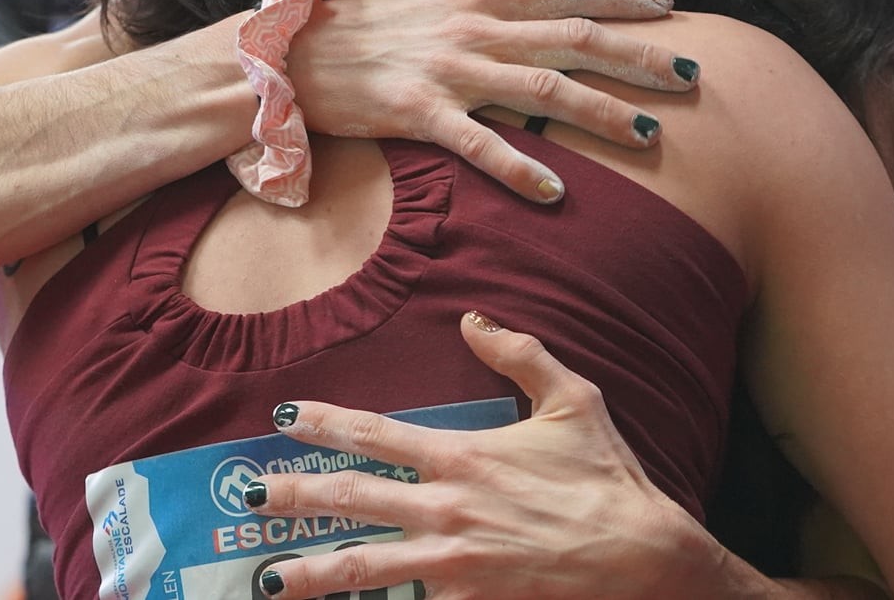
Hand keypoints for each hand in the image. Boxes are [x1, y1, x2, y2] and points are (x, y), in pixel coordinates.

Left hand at [243, 314, 718, 599]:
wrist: (646, 562)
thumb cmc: (608, 478)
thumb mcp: (574, 398)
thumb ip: (520, 353)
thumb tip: (473, 320)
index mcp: (464, 457)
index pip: (377, 434)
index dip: (325, 423)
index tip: (282, 417)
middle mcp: (448, 512)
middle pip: (353, 502)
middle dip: (294, 497)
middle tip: (247, 497)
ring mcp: (455, 568)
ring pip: (366, 569)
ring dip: (311, 574)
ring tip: (264, 580)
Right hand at [290, 0, 696, 202]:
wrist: (290, 51)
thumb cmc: (354, 10)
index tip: (669, 7)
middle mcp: (473, 28)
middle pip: (573, 38)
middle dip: (638, 56)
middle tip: (691, 73)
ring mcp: (448, 71)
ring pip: (543, 90)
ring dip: (601, 113)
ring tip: (652, 134)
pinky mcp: (419, 114)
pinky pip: (478, 144)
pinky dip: (518, 166)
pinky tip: (556, 189)